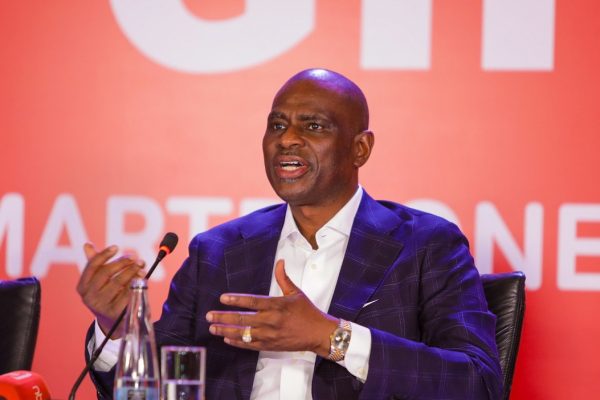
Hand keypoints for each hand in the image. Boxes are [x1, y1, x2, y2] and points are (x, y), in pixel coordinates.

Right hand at [76, 243, 144, 337]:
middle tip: (135, 257)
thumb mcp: (99, 281)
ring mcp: (101, 305)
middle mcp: (89, 296)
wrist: (113, 323)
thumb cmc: (107, 295)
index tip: (116, 247)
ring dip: (131, 271)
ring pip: (118, 282)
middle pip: (106, 273)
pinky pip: (127, 293)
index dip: (104, 255)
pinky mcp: (115, 312)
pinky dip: (136, 283)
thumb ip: (95, 263)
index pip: (92, 266)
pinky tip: (142, 278)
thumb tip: (87, 245)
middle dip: (122, 262)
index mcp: (82, 286)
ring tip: (141, 266)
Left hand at [206, 259, 337, 356]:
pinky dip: (237, 342)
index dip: (236, 300)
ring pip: (243, 334)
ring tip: (213, 328)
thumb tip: (280, 262)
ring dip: (226, 331)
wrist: (319, 333)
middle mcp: (271, 321)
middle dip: (223, 317)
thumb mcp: (296, 293)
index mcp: (276, 305)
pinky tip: (227, 339)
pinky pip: (250, 345)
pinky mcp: (271, 346)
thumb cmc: (308, 312)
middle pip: (242, 319)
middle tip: (209, 316)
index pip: (252, 302)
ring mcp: (270, 335)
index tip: (222, 298)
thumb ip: (283, 278)